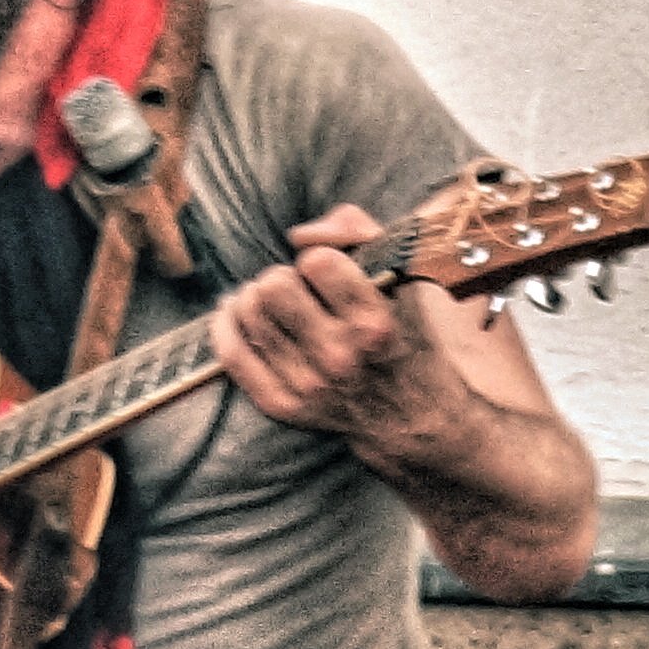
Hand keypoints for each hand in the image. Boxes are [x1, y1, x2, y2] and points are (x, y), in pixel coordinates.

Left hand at [209, 207, 462, 450]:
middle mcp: (341, 358)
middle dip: (283, 277)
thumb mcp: (407, 275)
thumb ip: (358, 234)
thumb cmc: (412, 333)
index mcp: (375, 323)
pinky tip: (236, 312)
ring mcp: (310, 386)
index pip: (316, 263)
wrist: (421, 414)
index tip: (330, 272)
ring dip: (255, 298)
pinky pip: (233, 354)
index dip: (320, 259)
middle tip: (296, 288)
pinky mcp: (284, 406)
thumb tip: (300, 236)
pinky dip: (227, 325)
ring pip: (249, 314)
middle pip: (273, 287)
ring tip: (272, 302)